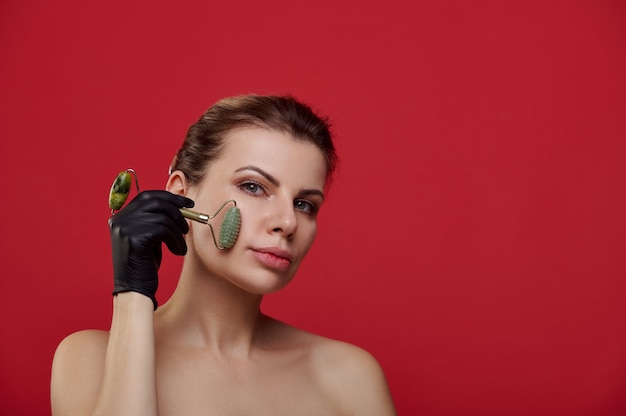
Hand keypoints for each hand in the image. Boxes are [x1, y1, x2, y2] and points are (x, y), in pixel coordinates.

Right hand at [108, 190, 192, 309]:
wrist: (135, 289)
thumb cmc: (145, 264)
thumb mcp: (150, 237)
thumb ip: (157, 220)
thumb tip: (180, 205)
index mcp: (121, 217)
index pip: (147, 196)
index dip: (169, 197)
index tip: (188, 204)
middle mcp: (120, 219)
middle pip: (155, 202)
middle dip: (177, 211)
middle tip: (187, 226)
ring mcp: (125, 228)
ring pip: (163, 218)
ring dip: (178, 232)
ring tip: (181, 245)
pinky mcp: (133, 238)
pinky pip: (163, 230)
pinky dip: (176, 240)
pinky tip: (178, 252)